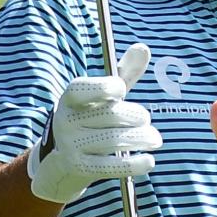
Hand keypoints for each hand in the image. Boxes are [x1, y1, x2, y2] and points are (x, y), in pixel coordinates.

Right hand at [27, 43, 162, 202]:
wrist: (61, 163)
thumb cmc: (91, 119)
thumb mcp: (102, 97)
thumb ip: (123, 73)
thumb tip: (142, 47)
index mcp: (70, 98)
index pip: (82, 89)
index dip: (105, 87)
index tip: (121, 90)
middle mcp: (66, 120)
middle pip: (108, 115)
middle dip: (135, 116)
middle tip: (146, 120)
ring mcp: (71, 146)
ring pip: (114, 140)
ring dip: (141, 139)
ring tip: (155, 139)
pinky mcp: (79, 169)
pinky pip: (110, 166)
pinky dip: (134, 164)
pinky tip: (149, 161)